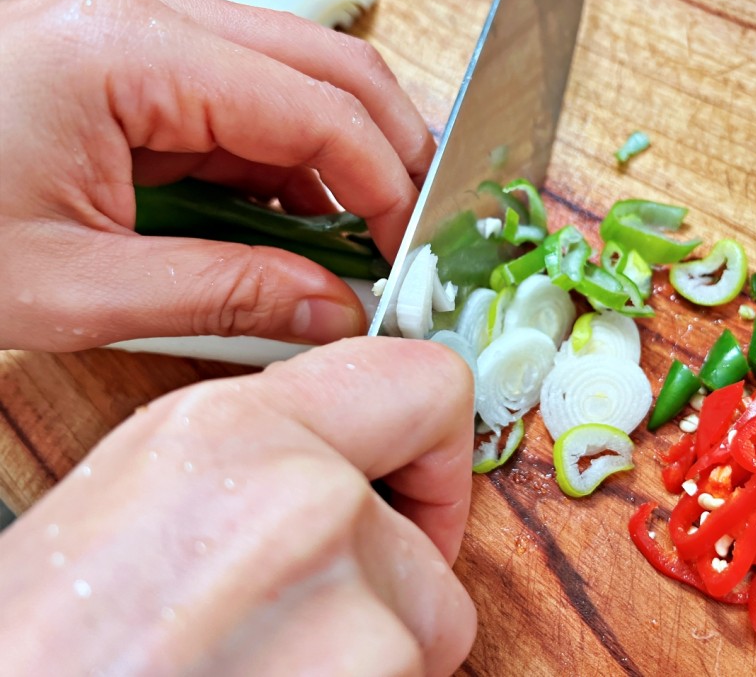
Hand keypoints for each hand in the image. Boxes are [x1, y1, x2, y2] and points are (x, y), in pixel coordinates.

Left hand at [0, 0, 434, 351]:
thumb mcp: (78, 288)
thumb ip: (226, 295)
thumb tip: (334, 312)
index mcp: (136, 52)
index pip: (321, 108)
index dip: (388, 186)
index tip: (410, 255)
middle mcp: (154, 14)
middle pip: (335, 69)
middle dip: (392, 156)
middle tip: (412, 239)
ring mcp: (150, 27)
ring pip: (307, 80)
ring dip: (347, 162)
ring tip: (360, 245)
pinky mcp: (145, 58)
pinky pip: (256, 102)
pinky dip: (295, 165)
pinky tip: (300, 225)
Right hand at [0, 337, 476, 674]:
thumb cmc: (45, 649)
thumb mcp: (137, 497)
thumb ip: (260, 454)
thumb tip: (346, 459)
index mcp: (233, 432)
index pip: (423, 382)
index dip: (435, 447)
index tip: (418, 491)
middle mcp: (304, 501)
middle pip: (429, 543)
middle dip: (385, 590)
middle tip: (307, 621)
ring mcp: (349, 609)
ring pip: (423, 628)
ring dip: (366, 656)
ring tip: (263, 668)